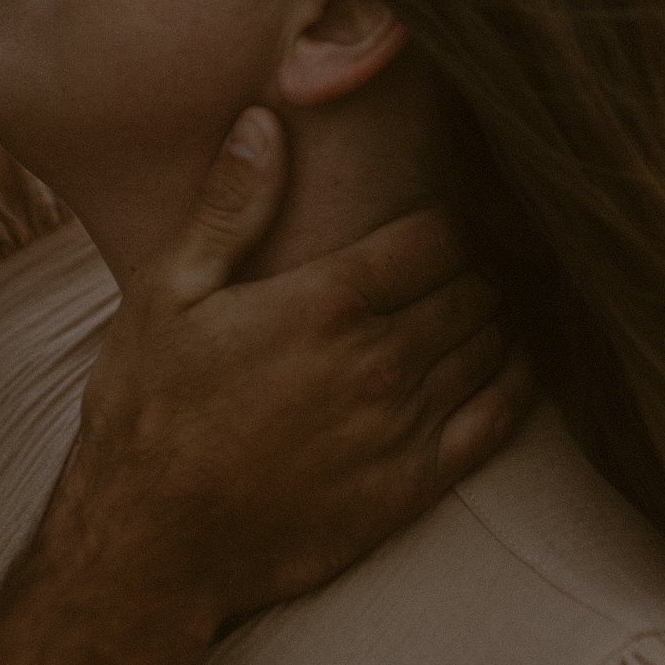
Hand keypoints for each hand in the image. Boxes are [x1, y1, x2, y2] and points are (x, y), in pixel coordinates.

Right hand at [0, 106, 529, 664]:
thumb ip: (229, 207)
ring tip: (488, 299)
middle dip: (478, 264)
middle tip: (469, 255)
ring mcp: (401, 426)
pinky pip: (497, 421)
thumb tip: (264, 121)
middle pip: (474, 288)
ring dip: (498, 317)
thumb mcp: (166, 294)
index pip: (437, 238)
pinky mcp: (411, 487)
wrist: (152, 543)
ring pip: (491, 347)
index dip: (451, 218)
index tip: (442, 214)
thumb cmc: (148, 410)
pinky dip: (516, 384)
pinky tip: (512, 367)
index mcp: (324, 302)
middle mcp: (378, 360)